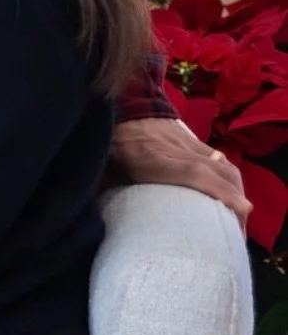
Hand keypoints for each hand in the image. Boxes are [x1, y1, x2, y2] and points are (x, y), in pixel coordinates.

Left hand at [107, 115, 250, 225]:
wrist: (118, 103)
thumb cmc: (108, 142)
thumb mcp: (103, 169)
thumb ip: (103, 191)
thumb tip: (94, 221)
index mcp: (150, 157)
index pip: (193, 172)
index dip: (220, 190)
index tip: (241, 209)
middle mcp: (175, 148)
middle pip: (218, 171)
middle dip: (236, 200)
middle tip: (238, 231)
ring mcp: (186, 141)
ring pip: (223, 164)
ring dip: (236, 190)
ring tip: (236, 216)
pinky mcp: (191, 139)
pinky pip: (218, 158)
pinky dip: (228, 178)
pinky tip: (228, 194)